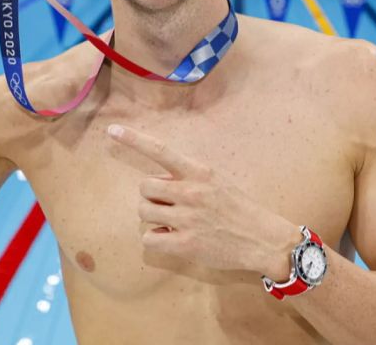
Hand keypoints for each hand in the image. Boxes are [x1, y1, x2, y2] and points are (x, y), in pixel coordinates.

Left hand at [106, 124, 298, 276]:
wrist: (263, 239)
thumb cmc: (239, 208)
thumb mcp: (217, 181)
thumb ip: (188, 177)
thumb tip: (157, 184)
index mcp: (199, 172)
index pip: (161, 151)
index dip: (134, 140)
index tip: (112, 130)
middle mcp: (190, 192)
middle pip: (144, 187)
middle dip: (152, 197)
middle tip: (170, 205)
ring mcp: (187, 219)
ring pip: (144, 212)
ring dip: (154, 218)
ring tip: (174, 222)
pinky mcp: (185, 244)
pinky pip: (149, 239)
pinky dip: (157, 240)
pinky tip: (173, 239)